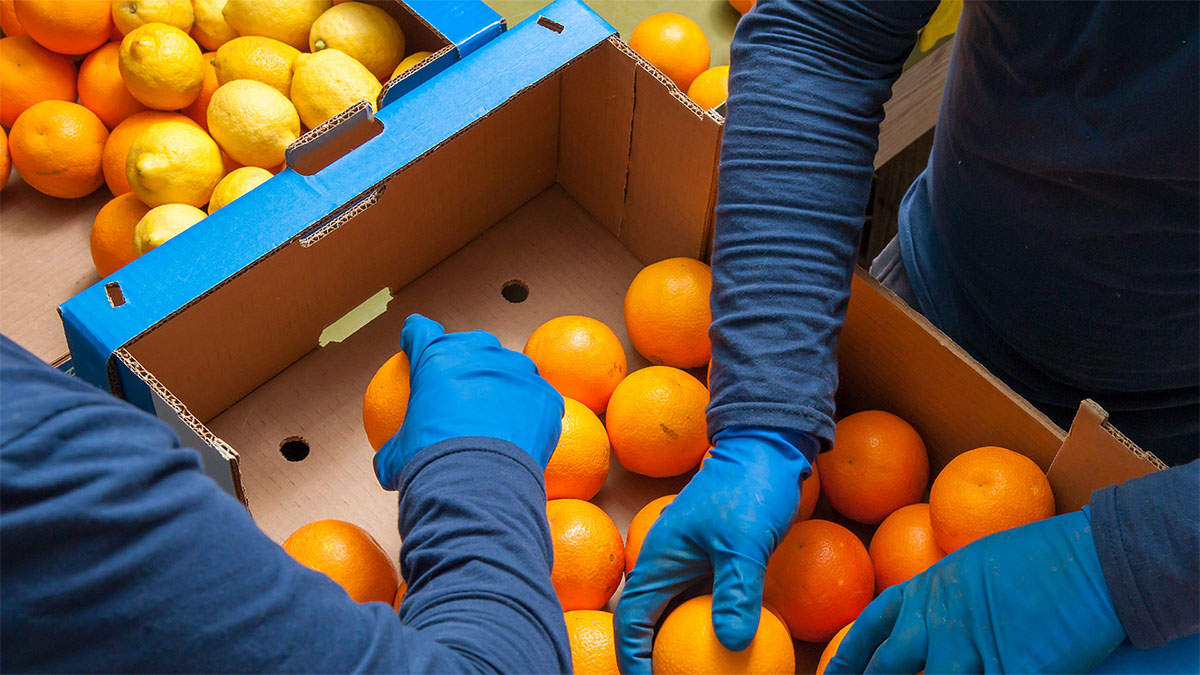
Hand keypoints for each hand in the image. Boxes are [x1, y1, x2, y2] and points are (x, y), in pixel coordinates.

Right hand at [374, 314, 564, 488]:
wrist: (477, 485)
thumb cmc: (429, 465)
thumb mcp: (396, 458)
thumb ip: (392, 450)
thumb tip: (386, 464)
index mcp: (436, 357)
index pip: (421, 330)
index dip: (416, 335)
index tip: (416, 343)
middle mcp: (479, 352)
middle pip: (472, 345)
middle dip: (467, 361)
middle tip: (464, 393)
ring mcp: (517, 370)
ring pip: (512, 370)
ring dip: (504, 387)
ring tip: (501, 417)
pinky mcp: (546, 393)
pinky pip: (538, 399)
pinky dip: (531, 414)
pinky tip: (524, 434)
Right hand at [614, 426, 815, 673]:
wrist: (767, 447)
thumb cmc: (749, 488)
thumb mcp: (744, 543)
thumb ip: (736, 593)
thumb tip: (731, 645)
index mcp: (658, 559)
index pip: (632, 618)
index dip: (633, 657)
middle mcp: (669, 564)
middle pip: (651, 621)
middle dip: (657, 656)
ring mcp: (693, 563)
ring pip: (680, 614)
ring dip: (686, 644)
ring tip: (704, 669)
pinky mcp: (717, 561)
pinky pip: (709, 602)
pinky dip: (715, 626)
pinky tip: (737, 645)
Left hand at [826, 507, 1125, 673]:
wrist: (1093, 559)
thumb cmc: (1041, 556)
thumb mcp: (975, 564)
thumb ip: (946, 595)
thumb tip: (930, 615)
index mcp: (929, 590)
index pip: (872, 625)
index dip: (849, 655)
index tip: (831, 674)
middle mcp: (940, 621)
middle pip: (889, 665)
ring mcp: (973, 650)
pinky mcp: (1011, 671)